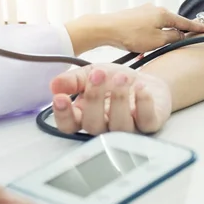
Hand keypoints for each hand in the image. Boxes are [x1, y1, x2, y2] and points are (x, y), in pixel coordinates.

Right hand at [51, 64, 170, 134]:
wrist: (145, 82)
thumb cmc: (113, 83)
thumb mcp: (90, 74)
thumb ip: (73, 80)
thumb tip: (55, 85)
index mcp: (85, 118)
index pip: (68, 126)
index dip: (63, 115)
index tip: (60, 97)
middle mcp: (105, 128)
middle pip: (93, 125)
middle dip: (94, 98)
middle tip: (98, 75)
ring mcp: (128, 130)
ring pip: (120, 126)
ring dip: (119, 99)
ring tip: (121, 77)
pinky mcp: (149, 125)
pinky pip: (146, 121)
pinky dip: (144, 103)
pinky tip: (141, 87)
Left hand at [65, 4, 203, 55]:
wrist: (105, 29)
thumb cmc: (131, 35)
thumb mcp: (157, 41)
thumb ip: (173, 38)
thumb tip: (181, 35)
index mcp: (164, 14)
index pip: (185, 23)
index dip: (198, 28)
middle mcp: (155, 9)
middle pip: (171, 24)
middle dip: (174, 36)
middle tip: (177, 46)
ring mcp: (143, 12)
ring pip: (158, 28)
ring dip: (157, 41)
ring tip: (148, 52)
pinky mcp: (133, 17)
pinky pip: (147, 29)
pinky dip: (147, 39)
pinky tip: (139, 49)